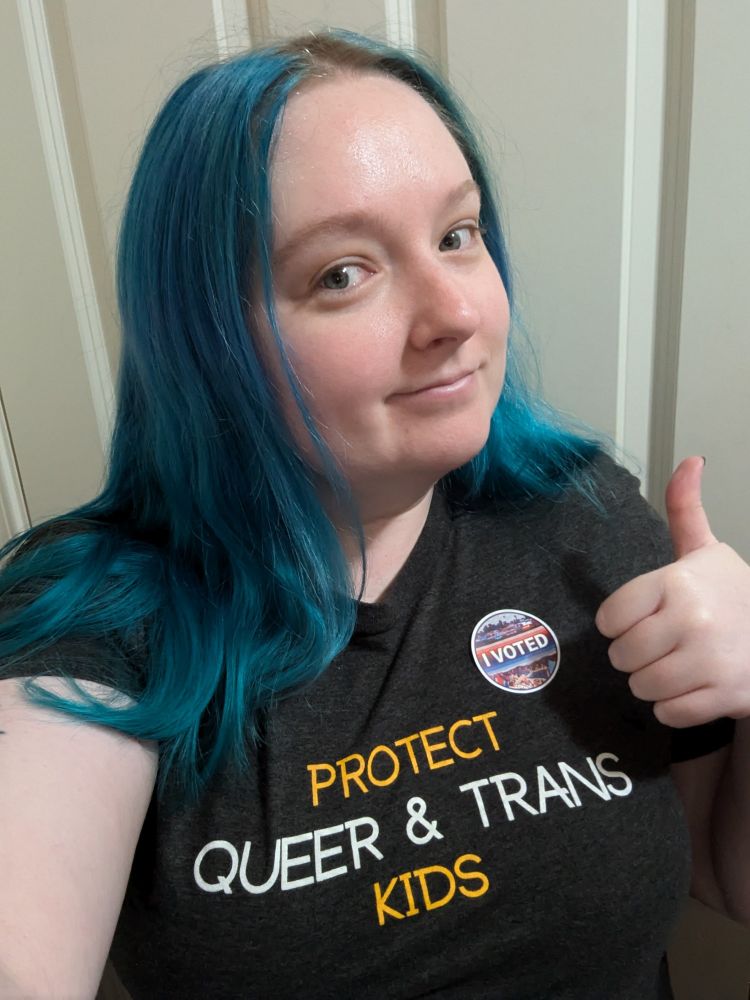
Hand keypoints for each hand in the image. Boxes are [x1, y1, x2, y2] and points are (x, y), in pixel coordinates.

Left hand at [595, 456, 749, 727]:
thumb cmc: (735, 596)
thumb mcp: (706, 551)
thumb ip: (685, 509)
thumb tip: (690, 461)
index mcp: (677, 582)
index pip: (609, 616)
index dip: (618, 621)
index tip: (639, 617)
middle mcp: (692, 621)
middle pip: (621, 655)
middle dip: (634, 653)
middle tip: (660, 644)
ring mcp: (709, 662)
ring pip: (641, 687)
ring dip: (652, 681)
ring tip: (677, 664)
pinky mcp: (724, 697)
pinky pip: (668, 713)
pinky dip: (675, 706)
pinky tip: (693, 685)